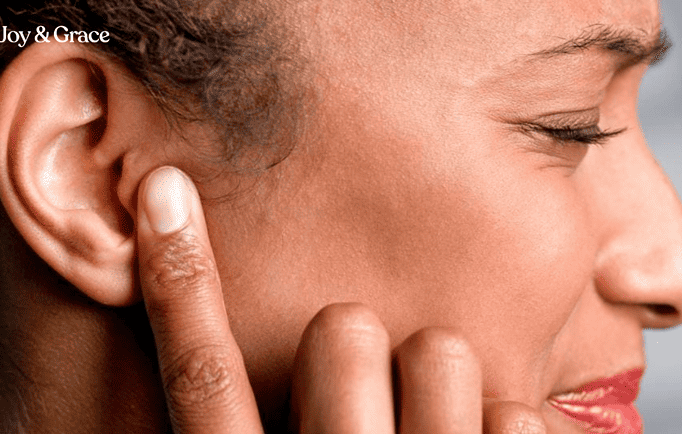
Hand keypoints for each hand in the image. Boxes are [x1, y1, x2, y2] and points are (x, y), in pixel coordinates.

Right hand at [136, 165, 547, 432]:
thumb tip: (226, 371)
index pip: (200, 375)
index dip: (178, 278)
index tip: (166, 191)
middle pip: (341, 331)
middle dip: (352, 338)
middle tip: (362, 379)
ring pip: (439, 351)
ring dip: (435, 377)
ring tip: (428, 431)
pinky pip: (515, 411)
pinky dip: (503, 428)